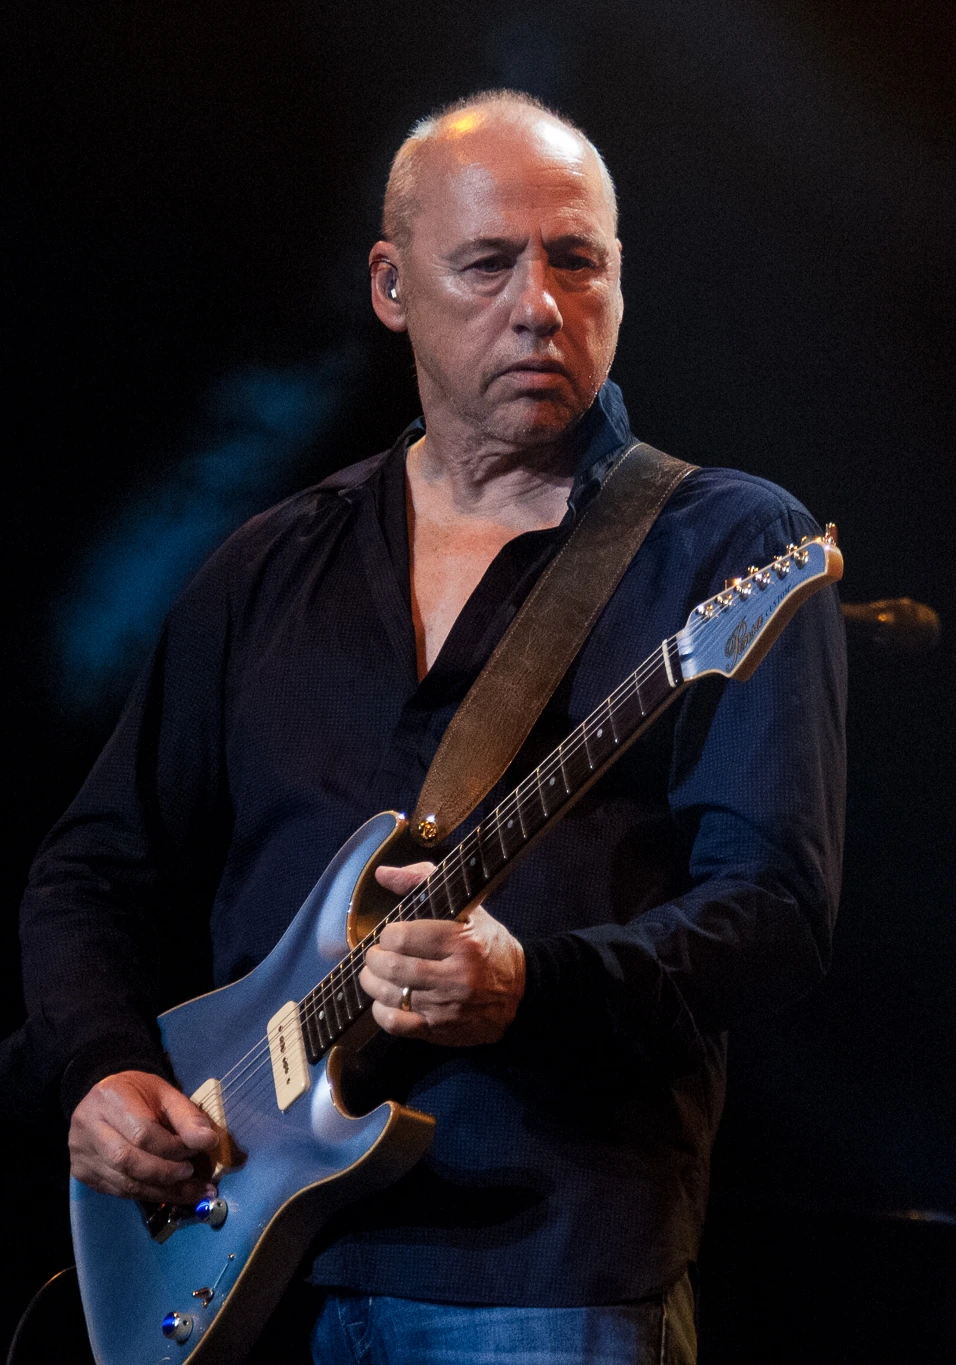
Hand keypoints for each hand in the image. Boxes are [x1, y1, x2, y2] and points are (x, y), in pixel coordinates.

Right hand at [69, 1070, 218, 1202]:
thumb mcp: (166, 1095)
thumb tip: (209, 1141)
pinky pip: (118, 1191)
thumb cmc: (139, 1094)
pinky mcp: (82, 1173)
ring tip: (190, 1191)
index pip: (142, 1132)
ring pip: (123, 1182)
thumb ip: (188, 1117)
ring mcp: (81, 1152)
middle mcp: (88, 1126)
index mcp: (110, 1099)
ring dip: (161, 1191)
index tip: (197, 1151)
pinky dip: (147, 1194)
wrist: (107, 1097)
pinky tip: (169, 1193)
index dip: (172, 1147)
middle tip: (192, 1175)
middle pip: (128, 1161)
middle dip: (166, 1173)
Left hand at [359, 861, 525, 1045]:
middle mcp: (456, 976)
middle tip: (376, 955)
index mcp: (462, 941)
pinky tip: (384, 1000)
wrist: (521, 993)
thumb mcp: (467, 908)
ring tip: (375, 974)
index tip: (390, 935)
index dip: (387, 935)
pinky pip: (396, 1025)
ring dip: (372, 983)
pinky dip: (381, 1012)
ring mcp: (447, 1006)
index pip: (402, 937)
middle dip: (374, 959)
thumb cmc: (489, 945)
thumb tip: (384, 873)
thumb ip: (423, 881)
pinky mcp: (441, 1030)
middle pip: (393, 967)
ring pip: (391, 996)